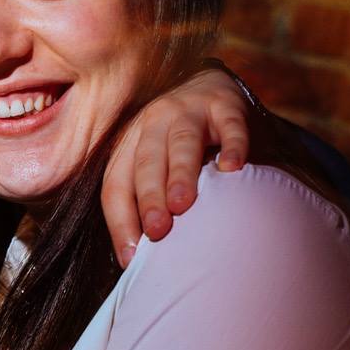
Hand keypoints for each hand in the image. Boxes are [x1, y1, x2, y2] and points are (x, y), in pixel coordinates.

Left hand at [102, 69, 249, 266]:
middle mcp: (152, 124)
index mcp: (129, 145)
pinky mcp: (225, 105)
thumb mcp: (155, 164)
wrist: (210, 87)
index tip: (131, 258)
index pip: (116, 185)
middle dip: (149, 198)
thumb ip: (146, 200)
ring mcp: (188, 111)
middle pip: (145, 163)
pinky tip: (233, 169)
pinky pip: (229, 126)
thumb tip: (138, 261)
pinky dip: (232, 145)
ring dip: (180, 173)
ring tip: (183, 204)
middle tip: (157, 231)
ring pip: (180, 143)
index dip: (120, 221)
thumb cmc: (179, 145)